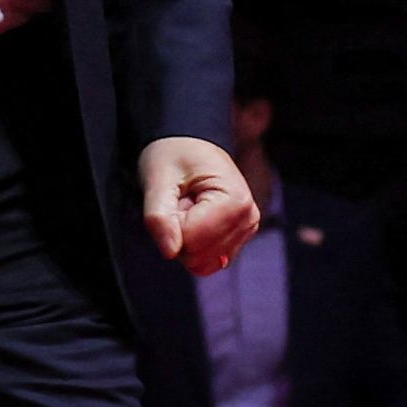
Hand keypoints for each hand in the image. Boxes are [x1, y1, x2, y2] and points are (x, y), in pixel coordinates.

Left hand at [141, 137, 260, 278]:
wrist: (190, 145)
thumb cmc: (176, 155)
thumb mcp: (158, 178)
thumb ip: (159, 217)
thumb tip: (170, 252)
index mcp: (236, 201)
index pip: (192, 242)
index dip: (171, 225)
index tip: (174, 198)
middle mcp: (248, 218)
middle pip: (198, 256)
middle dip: (178, 234)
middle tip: (179, 202)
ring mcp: (245, 230)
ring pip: (202, 262)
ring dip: (185, 238)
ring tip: (188, 206)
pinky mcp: (238, 238)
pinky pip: (208, 262)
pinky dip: (194, 244)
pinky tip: (195, 219)